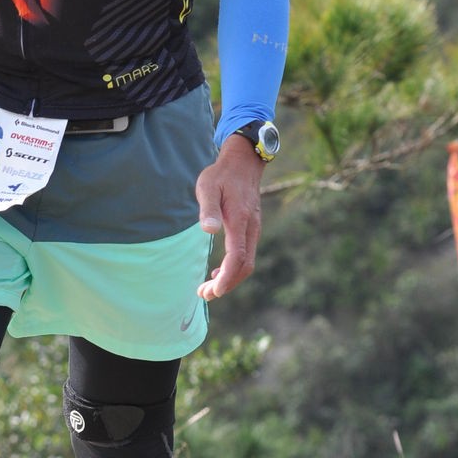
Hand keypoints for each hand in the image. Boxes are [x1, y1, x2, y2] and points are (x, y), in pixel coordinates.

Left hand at [195, 135, 264, 299]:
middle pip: (244, 266)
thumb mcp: (208, 187)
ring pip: (246, 263)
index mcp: (239, 220)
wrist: (243, 162)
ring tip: (208, 289)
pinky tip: (218, 272)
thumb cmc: (221, 175)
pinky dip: (233, 269)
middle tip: (204, 294)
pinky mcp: (252, 229)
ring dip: (229, 279)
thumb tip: (209, 231)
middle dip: (226, 284)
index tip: (213, 291)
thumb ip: (208, 209)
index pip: (237, 257)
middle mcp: (251, 228)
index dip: (227, 277)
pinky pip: (246, 255)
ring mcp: (253, 229)